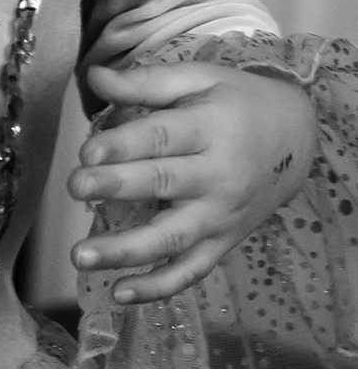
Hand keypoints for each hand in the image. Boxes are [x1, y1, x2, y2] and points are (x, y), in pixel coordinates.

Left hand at [68, 61, 316, 304]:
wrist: (294, 138)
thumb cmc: (235, 101)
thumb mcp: (198, 78)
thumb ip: (145, 81)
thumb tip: (93, 76)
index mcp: (210, 128)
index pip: (162, 138)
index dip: (124, 145)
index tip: (87, 151)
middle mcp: (218, 177)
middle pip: (164, 184)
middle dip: (117, 187)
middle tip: (75, 187)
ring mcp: (221, 217)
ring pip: (172, 239)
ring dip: (125, 250)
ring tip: (81, 255)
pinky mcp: (222, 244)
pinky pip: (190, 272)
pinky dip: (157, 288)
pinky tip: (119, 293)